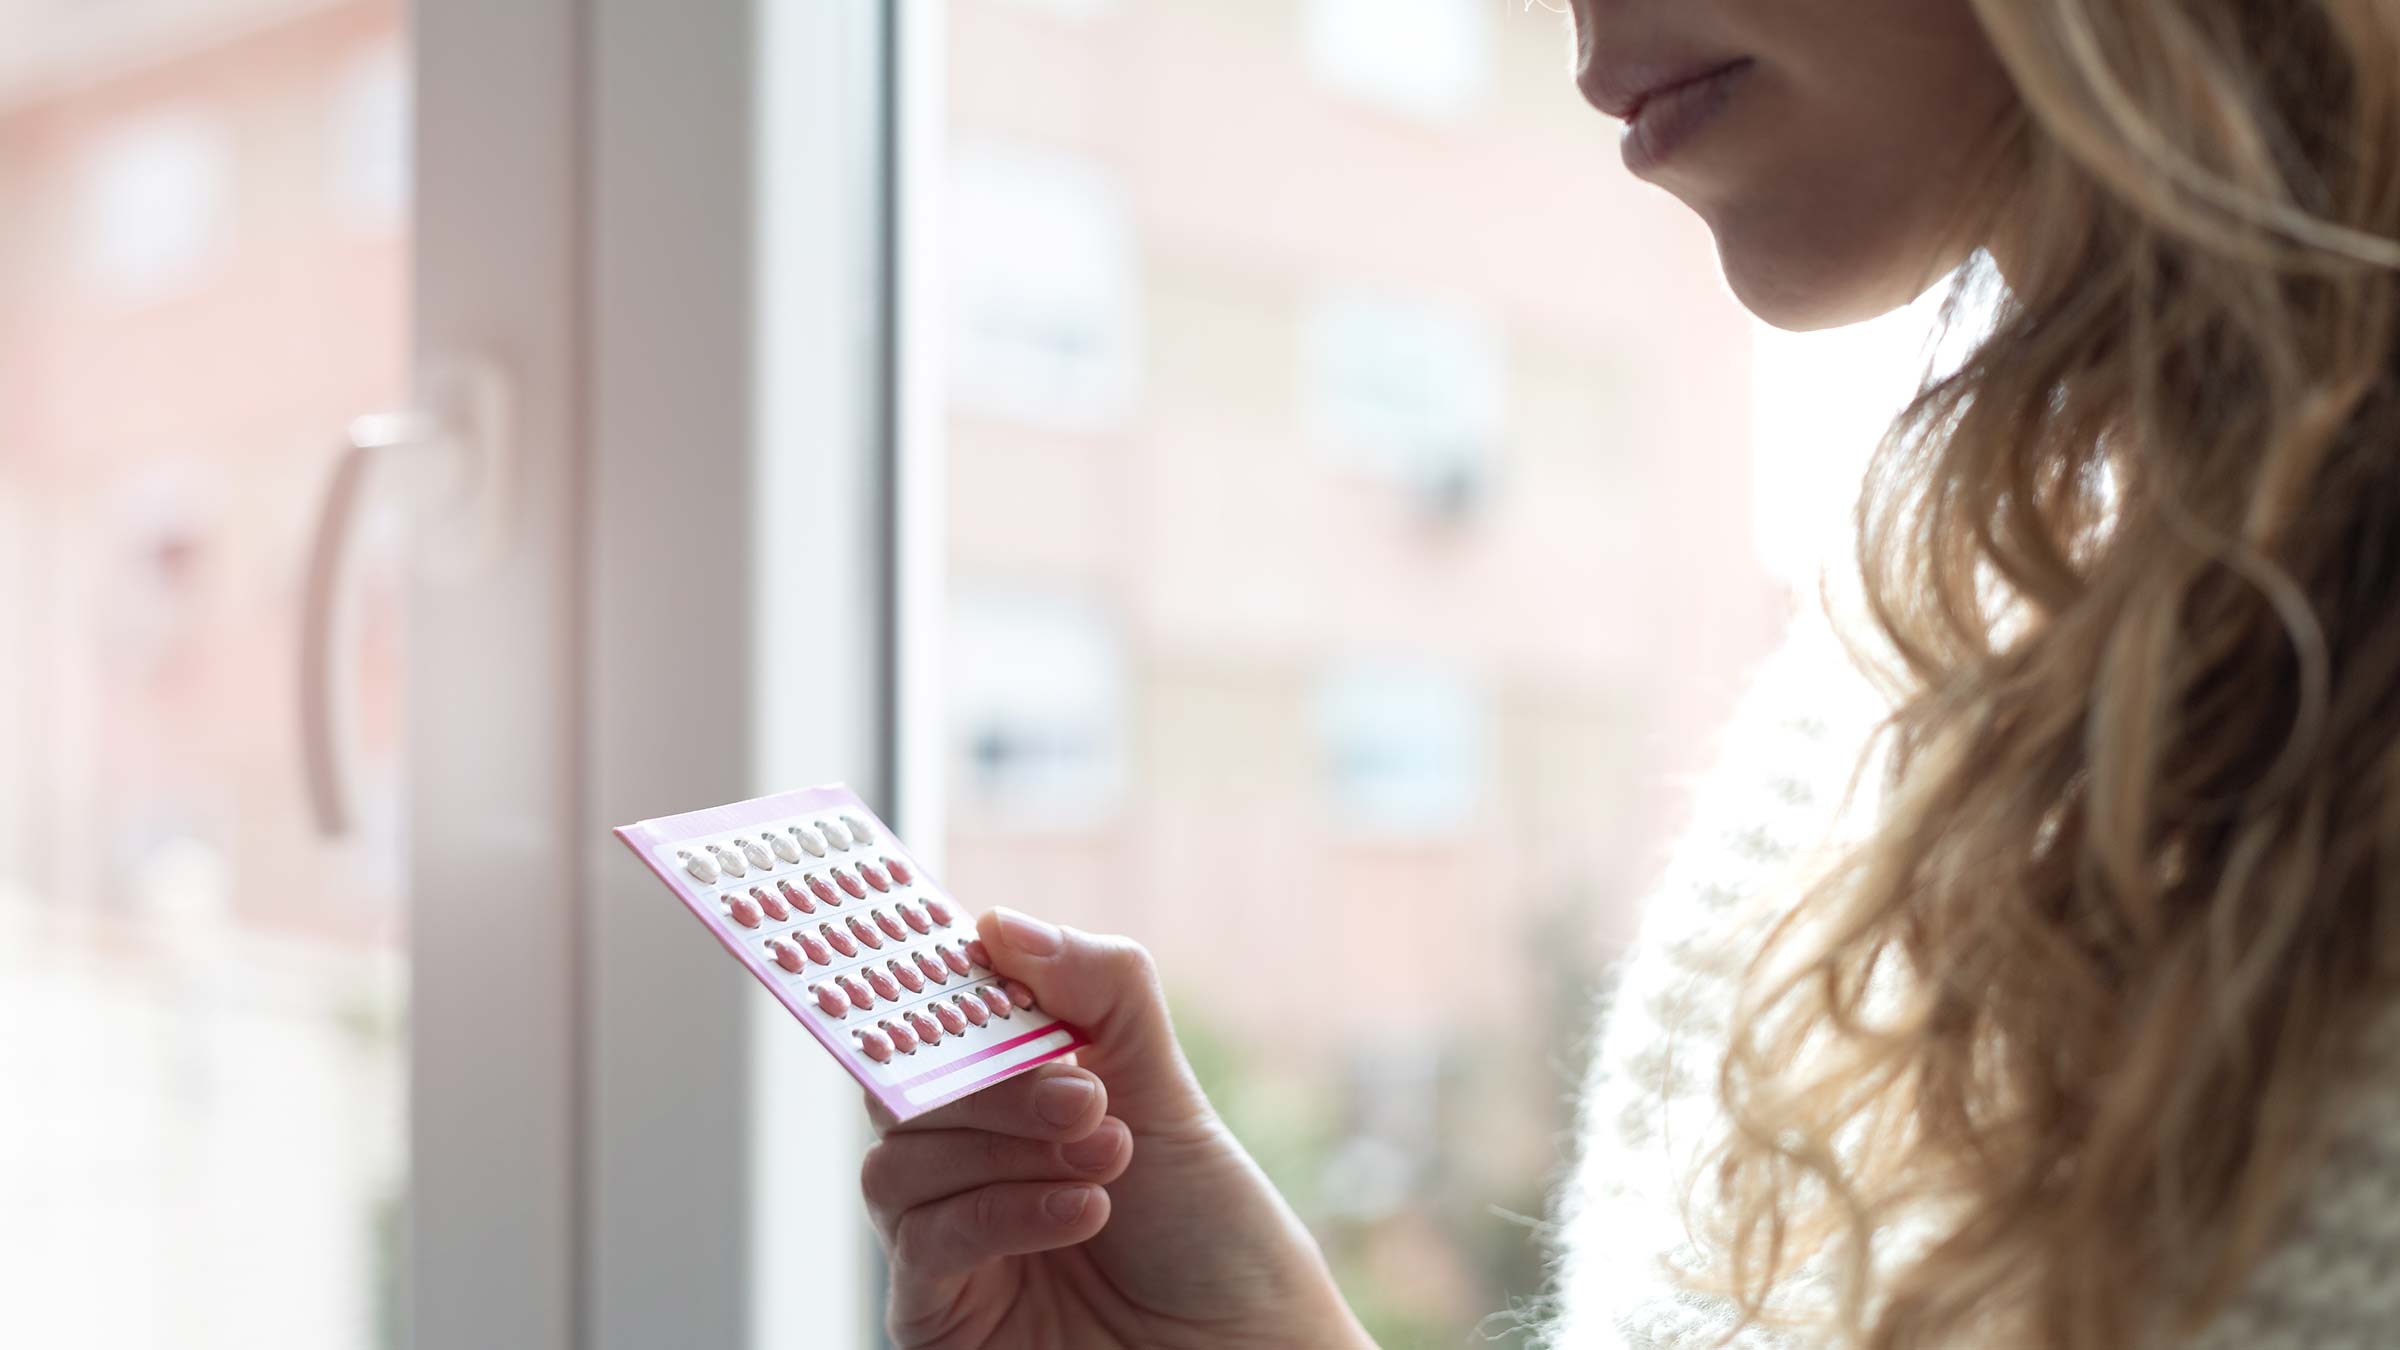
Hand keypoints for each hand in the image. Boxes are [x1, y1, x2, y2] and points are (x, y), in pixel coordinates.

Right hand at [860, 908, 1373, 1349]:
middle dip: (997, 1079)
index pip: (933, 1023)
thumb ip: (1097, 988)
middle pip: (905, 1086)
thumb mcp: (1167, 1085)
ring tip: (1105, 1156)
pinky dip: (1001, 1211)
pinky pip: (922, 1241)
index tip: (975, 958)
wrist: (1244, 1348)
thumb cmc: (1210, 1230)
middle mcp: (966, 1163)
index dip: (936, 986)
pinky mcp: (935, 1312)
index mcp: (1006, 1097)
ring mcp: (945, 1240)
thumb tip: (997, 923)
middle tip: (1086, 1093)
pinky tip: (1081, 1209)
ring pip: (901, 1159)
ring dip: (1009, 1148)